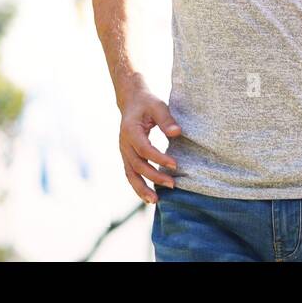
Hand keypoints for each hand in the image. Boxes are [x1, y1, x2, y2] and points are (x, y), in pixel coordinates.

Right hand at [118, 85, 180, 203]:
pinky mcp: (127, 156)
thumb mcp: (158, 106)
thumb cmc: (147, 103)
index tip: (175, 165)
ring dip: (142, 189)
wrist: (131, 101)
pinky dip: (138, 186)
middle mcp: (124, 144)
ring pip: (130, 174)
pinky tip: (149, 196)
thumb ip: (166, 119)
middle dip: (154, 177)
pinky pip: (131, 174)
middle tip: (172, 185)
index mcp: (130, 131)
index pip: (144, 149)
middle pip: (137, 165)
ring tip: (155, 201)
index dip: (159, 158)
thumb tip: (177, 133)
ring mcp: (124, 152)